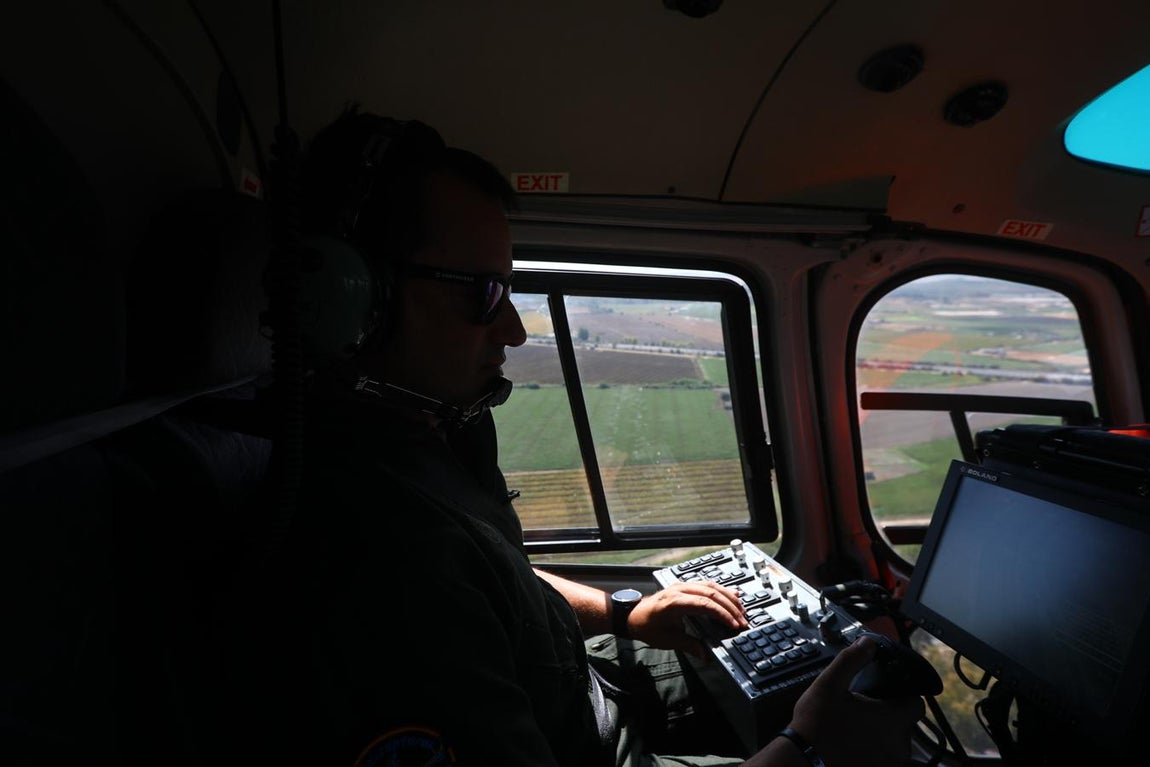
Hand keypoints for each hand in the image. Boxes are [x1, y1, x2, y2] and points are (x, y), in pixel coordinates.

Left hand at [627, 581, 747, 654]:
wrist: (633, 615)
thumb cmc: (647, 627)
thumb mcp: (668, 640)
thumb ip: (689, 646)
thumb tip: (706, 656)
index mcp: (674, 603)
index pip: (705, 604)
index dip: (722, 614)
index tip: (734, 625)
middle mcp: (679, 590)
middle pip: (711, 593)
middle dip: (729, 607)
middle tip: (742, 621)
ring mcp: (682, 586)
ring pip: (710, 586)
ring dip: (728, 597)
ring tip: (741, 610)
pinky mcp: (684, 586)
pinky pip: (706, 584)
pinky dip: (721, 590)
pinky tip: (732, 595)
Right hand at [784, 635, 925, 766]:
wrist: (804, 760)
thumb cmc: (816, 725)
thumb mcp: (829, 684)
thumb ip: (851, 660)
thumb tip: (867, 643)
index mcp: (891, 720)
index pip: (917, 705)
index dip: (905, 696)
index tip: (887, 693)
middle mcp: (897, 746)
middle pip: (906, 723)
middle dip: (891, 714)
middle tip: (866, 707)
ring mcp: (889, 763)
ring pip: (896, 742)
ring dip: (884, 733)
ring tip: (859, 725)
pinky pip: (886, 757)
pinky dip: (876, 749)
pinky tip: (856, 742)